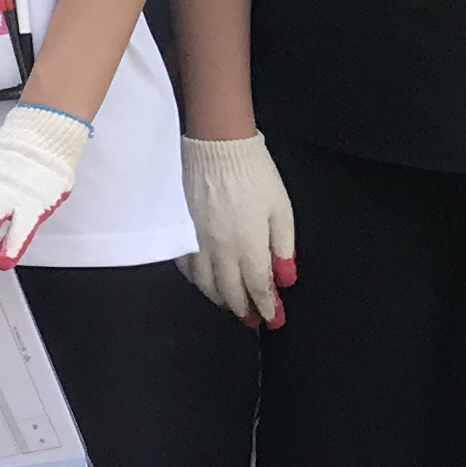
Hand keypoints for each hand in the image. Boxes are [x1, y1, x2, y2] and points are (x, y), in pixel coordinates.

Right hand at [180, 133, 296, 329]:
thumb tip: (285, 279)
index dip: (267, 307)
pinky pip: (186, 267)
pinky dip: (197, 281)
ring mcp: (196, 243)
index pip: (258, 287)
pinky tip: (204, 282)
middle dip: (245, 310)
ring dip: (220, 300)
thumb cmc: (254, 173)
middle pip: (230, 291)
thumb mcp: (281, 209)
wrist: (214, 145)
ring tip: (231, 306)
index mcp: (248, 246)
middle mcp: (220, 251)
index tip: (274, 319)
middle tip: (254, 321)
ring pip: (206, 284)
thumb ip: (283, 247)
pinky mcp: (181, 231)